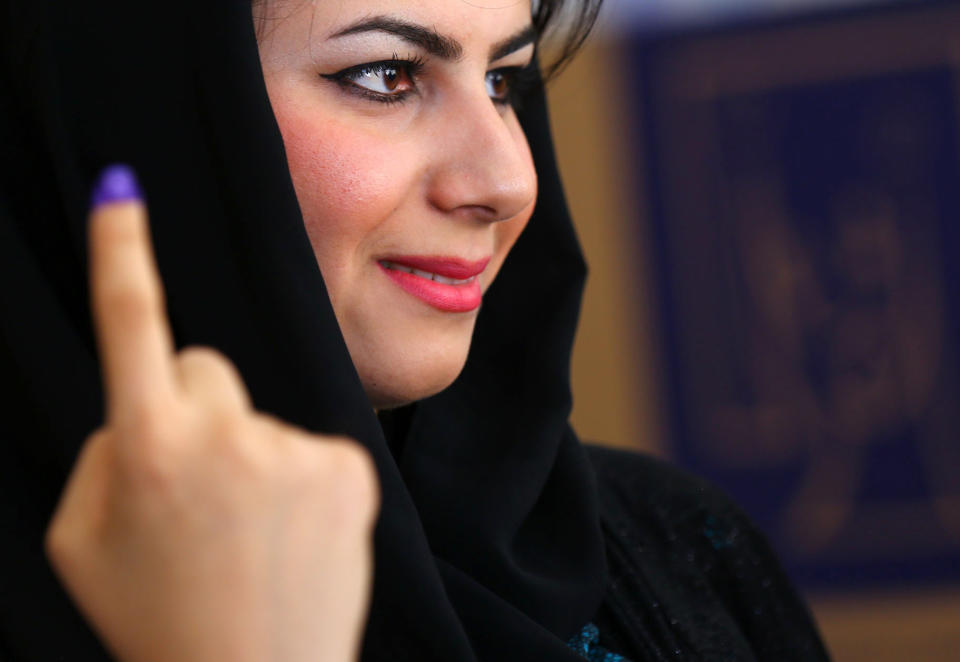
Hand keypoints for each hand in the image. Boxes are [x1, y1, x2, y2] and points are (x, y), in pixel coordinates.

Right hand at [45, 166, 377, 661]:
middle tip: (202, 496)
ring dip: (251, 457)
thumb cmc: (159, 620)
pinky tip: (293, 535)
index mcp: (146, 448)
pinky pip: (311, 444)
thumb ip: (108, 455)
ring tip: (250, 536)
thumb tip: (148, 403)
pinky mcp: (349, 466)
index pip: (131, 326)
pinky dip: (300, 479)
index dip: (122, 253)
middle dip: (195, 413)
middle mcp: (224, 436)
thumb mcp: (85, 543)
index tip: (121, 188)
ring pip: (261, 415)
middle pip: (204, 370)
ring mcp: (294, 449)